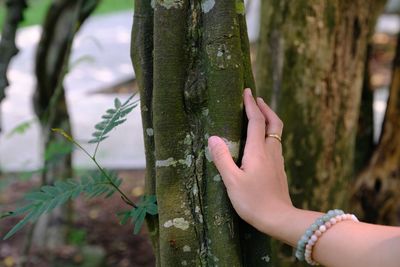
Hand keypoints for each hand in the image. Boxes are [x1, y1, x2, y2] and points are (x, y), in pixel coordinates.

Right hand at [208, 88, 292, 234]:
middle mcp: (270, 151)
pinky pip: (275, 143)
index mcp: (258, 151)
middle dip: (265, 108)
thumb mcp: (232, 181)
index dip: (251, 105)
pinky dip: (269, 133)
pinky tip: (261, 141)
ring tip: (258, 115)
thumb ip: (222, 158)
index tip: (247, 91)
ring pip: (276, 132)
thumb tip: (213, 137)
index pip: (256, 121)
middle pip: (273, 122)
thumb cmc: (253, 201)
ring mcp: (277, 160)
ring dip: (268, 119)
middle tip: (256, 99)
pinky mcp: (279, 169)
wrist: (279, 219)